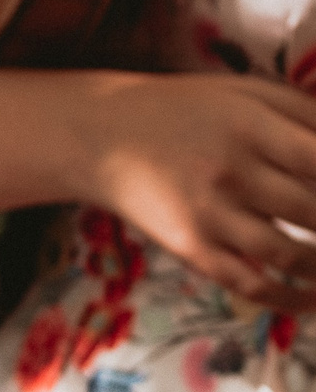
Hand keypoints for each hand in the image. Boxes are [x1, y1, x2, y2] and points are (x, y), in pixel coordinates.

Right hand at [82, 73, 315, 309]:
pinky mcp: (189, 246)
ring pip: (291, 255)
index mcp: (252, 126)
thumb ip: (307, 114)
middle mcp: (232, 171)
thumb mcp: (246, 93)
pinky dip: (289, 298)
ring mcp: (208, 214)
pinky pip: (248, 282)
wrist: (99, 135)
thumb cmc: (185, 109)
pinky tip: (313, 298)